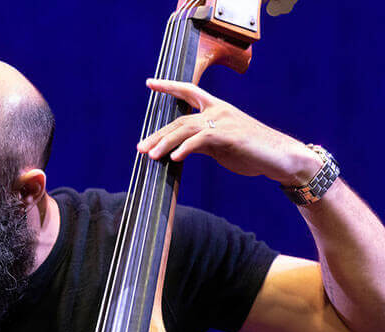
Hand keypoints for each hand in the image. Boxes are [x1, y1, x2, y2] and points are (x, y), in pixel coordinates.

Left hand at [137, 78, 320, 185]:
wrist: (279, 157)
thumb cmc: (251, 151)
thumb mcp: (221, 144)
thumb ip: (202, 141)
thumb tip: (180, 148)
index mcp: (217, 108)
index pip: (189, 91)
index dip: (169, 86)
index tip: (150, 83)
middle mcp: (219, 110)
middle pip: (180, 119)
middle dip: (158, 134)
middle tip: (140, 147)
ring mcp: (224, 121)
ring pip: (186, 128)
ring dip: (166, 143)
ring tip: (151, 155)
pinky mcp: (229, 135)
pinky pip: (201, 139)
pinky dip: (185, 148)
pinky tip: (174, 158)